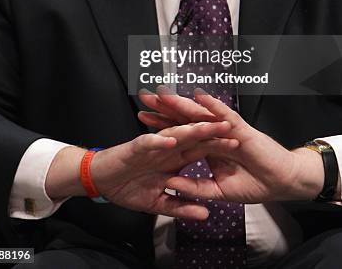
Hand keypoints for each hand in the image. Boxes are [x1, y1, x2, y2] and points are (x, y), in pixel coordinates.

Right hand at [46, 120, 237, 219]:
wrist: (101, 181)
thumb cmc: (128, 187)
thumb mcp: (159, 203)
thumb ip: (183, 206)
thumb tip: (206, 214)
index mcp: (174, 158)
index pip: (201, 150)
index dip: (219, 148)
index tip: (240, 148)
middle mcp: (166, 148)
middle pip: (193, 138)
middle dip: (212, 132)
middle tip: (233, 127)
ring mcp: (152, 145)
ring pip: (174, 134)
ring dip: (190, 130)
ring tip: (207, 126)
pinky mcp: (135, 147)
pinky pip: (149, 142)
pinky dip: (159, 142)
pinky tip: (171, 140)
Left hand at [139, 89, 324, 203]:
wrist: (280, 182)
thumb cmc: (254, 183)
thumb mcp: (218, 191)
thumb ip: (195, 187)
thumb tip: (170, 183)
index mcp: (207, 145)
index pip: (180, 131)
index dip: (161, 124)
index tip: (142, 117)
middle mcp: (213, 133)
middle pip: (185, 117)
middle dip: (165, 107)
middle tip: (145, 96)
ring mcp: (225, 129)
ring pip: (200, 113)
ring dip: (182, 103)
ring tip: (164, 94)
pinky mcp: (240, 129)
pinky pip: (224, 115)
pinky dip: (212, 106)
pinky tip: (199, 96)